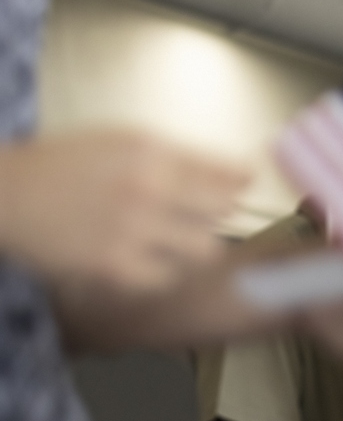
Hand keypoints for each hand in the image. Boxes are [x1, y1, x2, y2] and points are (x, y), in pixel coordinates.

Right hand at [0, 130, 247, 293]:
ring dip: (191, 247)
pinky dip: (159, 271)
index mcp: (149, 151)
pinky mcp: (116, 265)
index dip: (239, 185)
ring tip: (164, 239)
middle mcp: (147, 187)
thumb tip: (241, 173)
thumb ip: (179, 158)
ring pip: (204, 249)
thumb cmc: (59, 168)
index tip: (241, 188)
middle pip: (223, 212)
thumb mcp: (119, 143)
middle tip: (191, 215)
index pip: (227, 174)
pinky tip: (140, 258)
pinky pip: (168, 277)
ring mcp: (133, 228)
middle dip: (214, 215)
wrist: (4, 194)